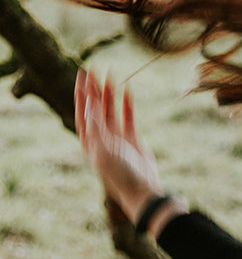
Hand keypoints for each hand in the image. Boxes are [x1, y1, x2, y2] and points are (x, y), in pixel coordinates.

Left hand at [75, 70, 163, 224]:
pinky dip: (127, 104)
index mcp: (89, 141)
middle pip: (95, 108)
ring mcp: (117, 137)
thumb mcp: (103, 149)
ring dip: (110, 94)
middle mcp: (101, 137)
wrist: (142, 189)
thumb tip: (90, 101)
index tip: (82, 75)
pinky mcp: (132, 139)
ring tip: (111, 75)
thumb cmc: (120, 173)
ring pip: (111, 110)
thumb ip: (96, 124)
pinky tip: (127, 91)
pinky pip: (127, 117)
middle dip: (94, 89)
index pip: (82, 112)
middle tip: (94, 69)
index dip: (82, 93)